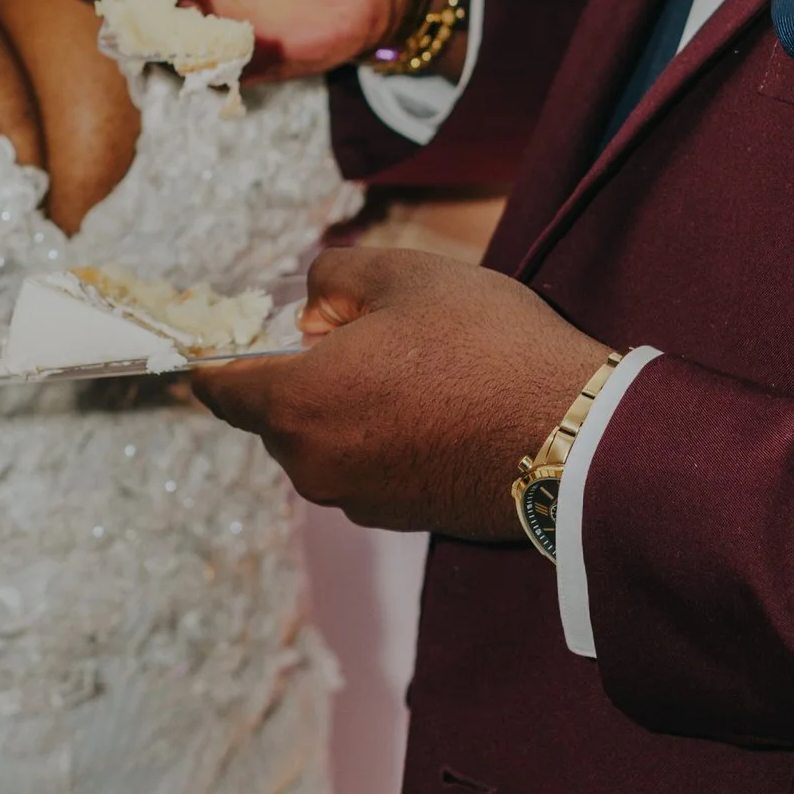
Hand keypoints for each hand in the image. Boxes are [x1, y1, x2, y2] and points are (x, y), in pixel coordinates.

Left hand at [193, 245, 607, 536]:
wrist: (575, 437)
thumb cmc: (487, 347)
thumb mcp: (406, 275)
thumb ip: (333, 277)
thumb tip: (310, 303)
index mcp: (297, 404)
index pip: (218, 387)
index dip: (218, 355)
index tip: (228, 337)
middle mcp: (312, 465)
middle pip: (275, 413)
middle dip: (302, 373)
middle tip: (367, 332)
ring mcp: (356, 499)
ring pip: (323, 441)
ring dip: (345, 406)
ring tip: (416, 368)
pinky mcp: (399, 518)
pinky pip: (365, 467)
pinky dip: (379, 438)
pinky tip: (437, 408)